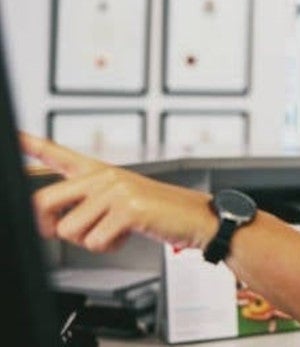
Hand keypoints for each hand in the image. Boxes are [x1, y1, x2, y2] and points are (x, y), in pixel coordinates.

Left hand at [21, 132, 216, 252]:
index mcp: (100, 171)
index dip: (30, 144)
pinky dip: (110, 246)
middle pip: (44, 200)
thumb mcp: (120, 201)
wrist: (198, 217)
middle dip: (47, 226)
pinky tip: (127, 235)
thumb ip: (86, 205)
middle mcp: (104, 176)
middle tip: (64, 232)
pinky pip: (95, 240)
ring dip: (90, 240)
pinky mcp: (127, 208)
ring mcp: (116, 190)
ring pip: (69, 229)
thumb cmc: (160, 211)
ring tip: (114, 231)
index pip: (56, 153)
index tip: (12, 136)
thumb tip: (52, 223)